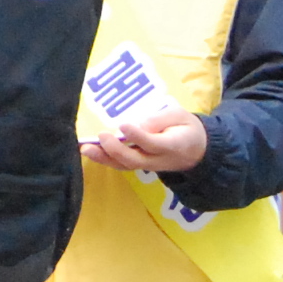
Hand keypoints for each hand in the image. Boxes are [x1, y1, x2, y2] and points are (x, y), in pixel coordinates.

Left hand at [84, 109, 208, 174]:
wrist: (197, 151)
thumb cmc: (186, 128)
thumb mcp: (180, 116)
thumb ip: (159, 119)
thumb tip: (137, 124)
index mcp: (173, 145)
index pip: (153, 143)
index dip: (138, 136)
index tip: (123, 124)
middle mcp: (159, 159)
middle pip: (135, 160)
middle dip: (115, 150)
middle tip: (100, 136)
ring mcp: (149, 166)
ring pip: (125, 166)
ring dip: (104, 158)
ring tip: (85, 148)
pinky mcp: (140, 165)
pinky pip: (122, 165)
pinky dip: (105, 159)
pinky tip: (91, 151)